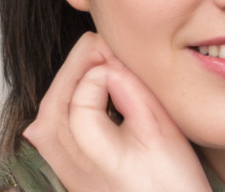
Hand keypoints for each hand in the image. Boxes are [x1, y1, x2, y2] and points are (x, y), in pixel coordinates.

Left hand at [23, 32, 211, 191]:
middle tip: (106, 46)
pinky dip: (73, 95)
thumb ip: (134, 94)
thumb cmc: (172, 182)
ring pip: (53, 110)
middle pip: (56, 100)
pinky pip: (58, 122)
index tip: (123, 57)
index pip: (80, 96)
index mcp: (91, 155)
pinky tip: (94, 87)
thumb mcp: (161, 132)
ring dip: (74, 78)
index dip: (101, 67)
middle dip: (79, 65)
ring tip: (101, 60)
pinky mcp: (70, 164)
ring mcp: (65, 166)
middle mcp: (69, 163)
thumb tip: (111, 63)